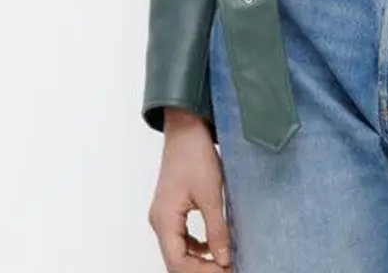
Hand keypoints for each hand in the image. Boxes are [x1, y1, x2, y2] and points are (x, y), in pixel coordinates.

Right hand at [148, 108, 231, 271]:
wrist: (186, 128)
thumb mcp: (211, 194)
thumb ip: (216, 230)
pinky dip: (196, 245)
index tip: (226, 271)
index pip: (178, 263)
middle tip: (228, 268)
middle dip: (202, 269)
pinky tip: (213, 245)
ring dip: (199, 260)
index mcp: (164, 221)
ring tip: (224, 261)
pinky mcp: (172, 208)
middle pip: (176, 260)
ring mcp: (164, 215)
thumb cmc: (195, 155)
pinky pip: (181, 236)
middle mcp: (159, 221)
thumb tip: (224, 259)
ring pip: (179, 250)